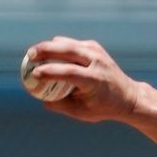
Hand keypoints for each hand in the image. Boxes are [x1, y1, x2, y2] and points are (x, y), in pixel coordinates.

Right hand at [23, 37, 142, 123]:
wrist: (128, 96)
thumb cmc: (103, 107)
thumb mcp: (83, 113)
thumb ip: (62, 106)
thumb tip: (41, 100)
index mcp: (95, 80)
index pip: (69, 72)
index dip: (50, 71)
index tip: (34, 74)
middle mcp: (97, 62)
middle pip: (67, 50)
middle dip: (45, 50)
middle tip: (29, 55)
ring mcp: (96, 52)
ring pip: (68, 43)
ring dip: (49, 45)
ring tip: (33, 53)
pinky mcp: (94, 46)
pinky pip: (72, 43)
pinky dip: (59, 46)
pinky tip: (47, 52)